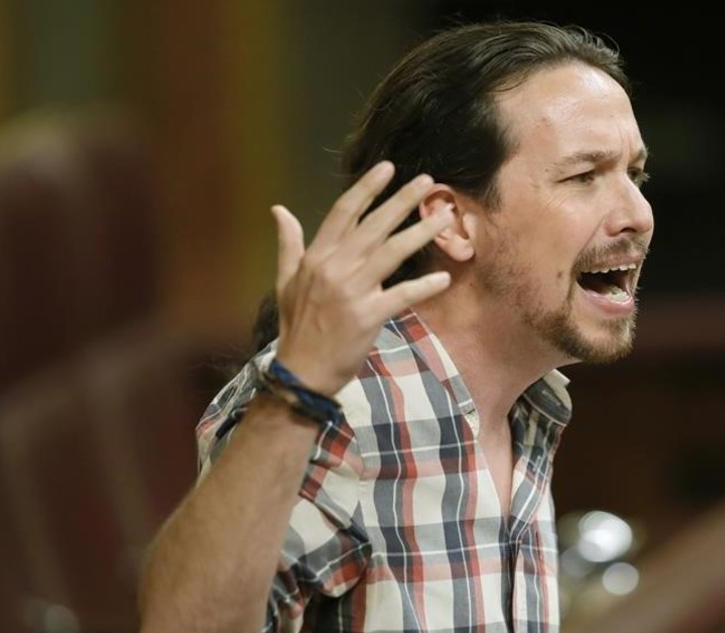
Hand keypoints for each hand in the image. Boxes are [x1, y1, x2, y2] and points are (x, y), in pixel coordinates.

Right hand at [270, 161, 452, 394]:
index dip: (367, 188)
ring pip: (392, 252)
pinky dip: (423, 287)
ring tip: (445, 218)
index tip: (387, 168)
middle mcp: (335, 267)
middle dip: (402, 200)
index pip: (344, 212)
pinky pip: (401, 296)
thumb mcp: (286, 281)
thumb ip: (289, 243)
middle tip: (428, 181)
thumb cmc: (297, 325)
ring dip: (421, 233)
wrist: (301, 372)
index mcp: (317, 257)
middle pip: (374, 225)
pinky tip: (443, 278)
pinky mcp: (368, 316)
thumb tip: (279, 209)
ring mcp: (352, 291)